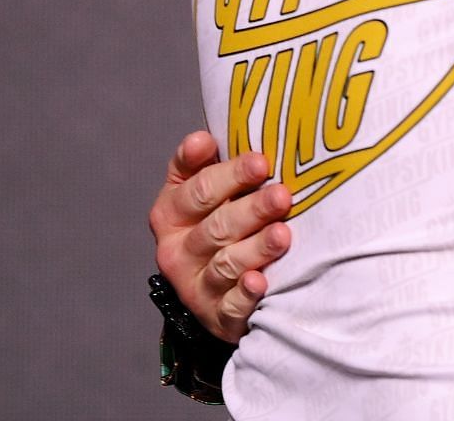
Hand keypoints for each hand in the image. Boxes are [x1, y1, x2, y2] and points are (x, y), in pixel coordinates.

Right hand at [148, 131, 290, 342]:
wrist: (213, 288)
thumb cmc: (216, 221)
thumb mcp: (201, 191)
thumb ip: (198, 164)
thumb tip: (203, 139)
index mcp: (171, 214)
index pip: (197, 191)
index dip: (229, 175)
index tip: (261, 162)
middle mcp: (178, 251)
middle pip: (216, 227)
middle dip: (251, 209)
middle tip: (282, 195)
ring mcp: (196, 286)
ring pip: (226, 264)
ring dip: (255, 248)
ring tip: (282, 234)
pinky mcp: (218, 315)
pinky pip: (230, 306)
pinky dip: (245, 295)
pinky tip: (260, 282)